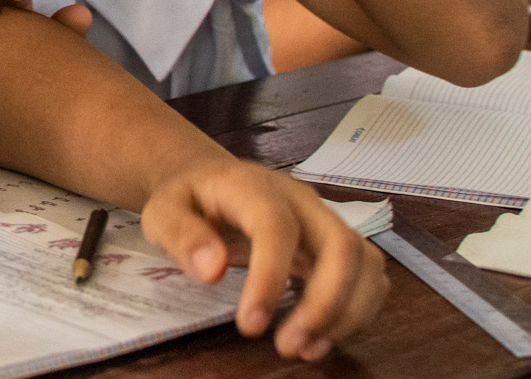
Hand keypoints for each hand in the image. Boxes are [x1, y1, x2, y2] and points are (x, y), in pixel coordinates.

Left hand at [141, 159, 387, 360]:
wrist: (210, 181)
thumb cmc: (188, 199)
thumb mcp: (163, 211)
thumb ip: (181, 235)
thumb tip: (212, 271)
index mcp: (254, 186)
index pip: (276, 226)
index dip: (270, 277)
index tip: (250, 325)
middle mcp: (301, 200)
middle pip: (341, 245)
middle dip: (326, 303)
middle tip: (289, 346)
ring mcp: (324, 220)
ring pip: (364, 262)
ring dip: (347, 312)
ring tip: (306, 349)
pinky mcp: (335, 244)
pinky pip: (368, 275)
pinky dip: (356, 310)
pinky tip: (321, 337)